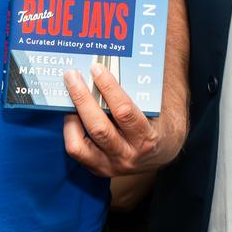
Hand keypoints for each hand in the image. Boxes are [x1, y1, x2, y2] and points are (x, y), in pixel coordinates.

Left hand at [62, 67, 184, 177]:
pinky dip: (70, 129)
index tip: (97, 68)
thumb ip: (137, 91)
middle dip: (82, 98)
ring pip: (80, 143)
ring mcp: (111, 165)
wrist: (162, 153)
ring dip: (71, 114)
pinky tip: (72, 112)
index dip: (109, 88)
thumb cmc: (158, 122)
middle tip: (72, 75)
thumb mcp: (155, 107)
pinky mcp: (98, 168)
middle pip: (98, 128)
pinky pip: (76, 149)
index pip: (124, 112)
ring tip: (69, 92)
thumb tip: (112, 63)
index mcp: (147, 138)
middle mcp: (128, 155)